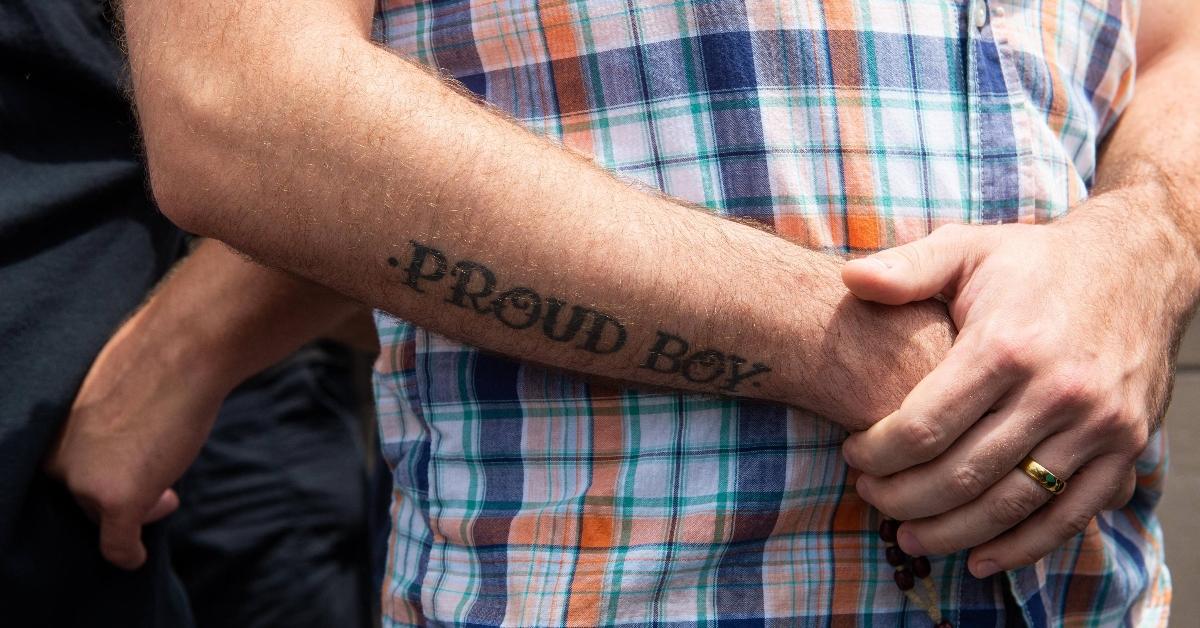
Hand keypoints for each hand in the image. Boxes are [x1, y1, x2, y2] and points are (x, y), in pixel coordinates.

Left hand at [44, 308, 228, 569]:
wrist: (183, 352)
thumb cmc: (157, 359)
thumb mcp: (114, 392)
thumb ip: (105, 422)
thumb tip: (123, 444)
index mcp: (49, 429)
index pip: (65, 469)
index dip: (98, 474)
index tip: (127, 470)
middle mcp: (55, 459)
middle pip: (81, 494)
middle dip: (118, 493)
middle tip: (162, 490)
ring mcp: (84, 482)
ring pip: (100, 514)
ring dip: (135, 511)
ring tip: (169, 497)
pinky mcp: (115, 500)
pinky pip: (116, 543)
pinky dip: (127, 554)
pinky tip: (138, 558)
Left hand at [838, 196, 1187, 577]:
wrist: (1139, 264)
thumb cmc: (1036, 261)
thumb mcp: (968, 248)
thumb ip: (906, 268)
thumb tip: (849, 283)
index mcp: (1006, 346)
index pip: (923, 427)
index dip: (878, 452)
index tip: (853, 454)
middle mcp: (1056, 391)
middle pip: (961, 474)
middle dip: (902, 497)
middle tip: (870, 496)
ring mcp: (1097, 425)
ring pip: (1010, 505)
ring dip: (951, 532)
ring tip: (908, 536)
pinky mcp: (1126, 446)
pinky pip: (1070, 515)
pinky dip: (1023, 547)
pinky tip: (980, 558)